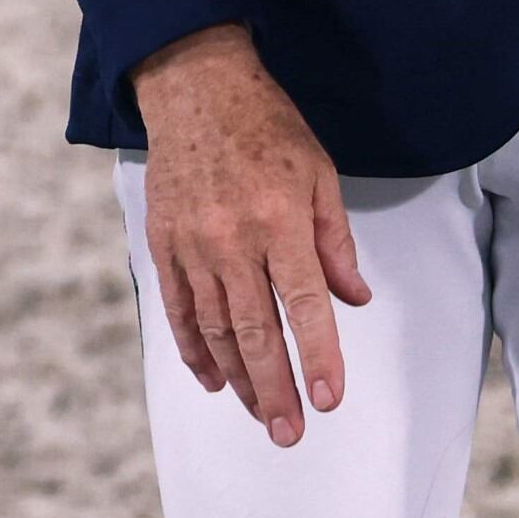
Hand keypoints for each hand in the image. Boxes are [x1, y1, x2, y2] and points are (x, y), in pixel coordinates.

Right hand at [131, 25, 370, 445]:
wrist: (194, 86)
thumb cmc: (266, 127)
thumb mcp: (320, 174)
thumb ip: (335, 241)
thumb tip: (354, 299)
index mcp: (280, 220)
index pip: (304, 304)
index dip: (318, 356)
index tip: (327, 398)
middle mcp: (233, 238)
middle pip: (255, 330)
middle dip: (275, 388)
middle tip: (289, 431)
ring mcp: (192, 244)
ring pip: (215, 328)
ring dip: (238, 378)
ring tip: (259, 415)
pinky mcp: (163, 243)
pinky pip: (179, 308)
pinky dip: (193, 348)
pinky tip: (212, 378)